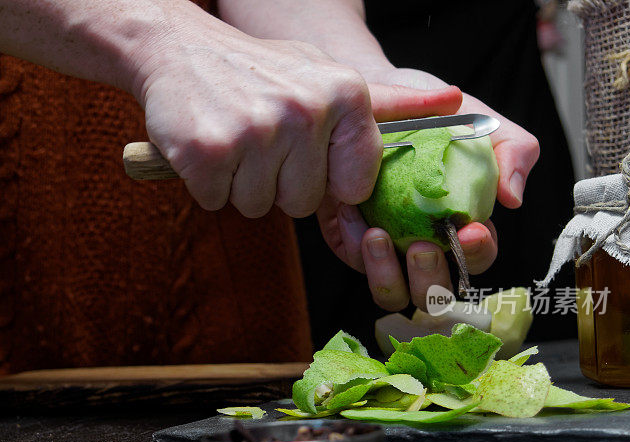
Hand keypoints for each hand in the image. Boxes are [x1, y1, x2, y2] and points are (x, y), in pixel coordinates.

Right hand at [137, 10, 466, 219]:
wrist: (177, 47)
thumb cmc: (259, 70)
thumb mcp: (326, 74)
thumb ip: (387, 100)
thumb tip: (453, 101)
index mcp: (344, 95)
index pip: (354, 186)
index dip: (323, 177)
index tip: (302, 148)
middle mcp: (306, 112)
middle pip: (302, 203)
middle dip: (276, 182)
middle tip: (257, 139)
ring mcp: (255, 132)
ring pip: (258, 206)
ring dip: (240, 183)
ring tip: (232, 137)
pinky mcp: (207, 152)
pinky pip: (217, 201)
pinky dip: (207, 182)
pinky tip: (205, 144)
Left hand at [319, 67, 538, 309]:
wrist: (372, 95)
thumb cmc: (428, 112)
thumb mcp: (477, 120)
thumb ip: (511, 149)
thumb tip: (513, 199)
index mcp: (460, 221)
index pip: (476, 257)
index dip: (477, 253)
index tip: (471, 230)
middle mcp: (424, 242)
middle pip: (434, 292)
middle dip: (430, 277)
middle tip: (422, 245)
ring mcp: (387, 247)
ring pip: (393, 292)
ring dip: (387, 274)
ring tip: (377, 234)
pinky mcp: (350, 240)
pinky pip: (354, 261)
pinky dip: (353, 244)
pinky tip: (350, 212)